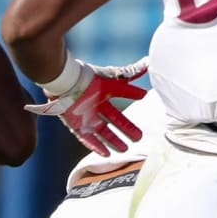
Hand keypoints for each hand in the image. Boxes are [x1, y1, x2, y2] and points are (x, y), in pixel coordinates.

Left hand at [27, 56, 147, 156]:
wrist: (68, 84)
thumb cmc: (92, 78)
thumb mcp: (115, 77)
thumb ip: (131, 73)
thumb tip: (148, 63)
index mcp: (104, 93)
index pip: (121, 99)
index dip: (131, 100)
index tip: (143, 102)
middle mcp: (96, 106)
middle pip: (114, 120)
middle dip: (126, 129)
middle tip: (139, 137)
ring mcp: (86, 117)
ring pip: (102, 132)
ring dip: (113, 141)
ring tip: (125, 149)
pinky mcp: (76, 125)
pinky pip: (87, 139)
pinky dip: (96, 147)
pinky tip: (106, 154)